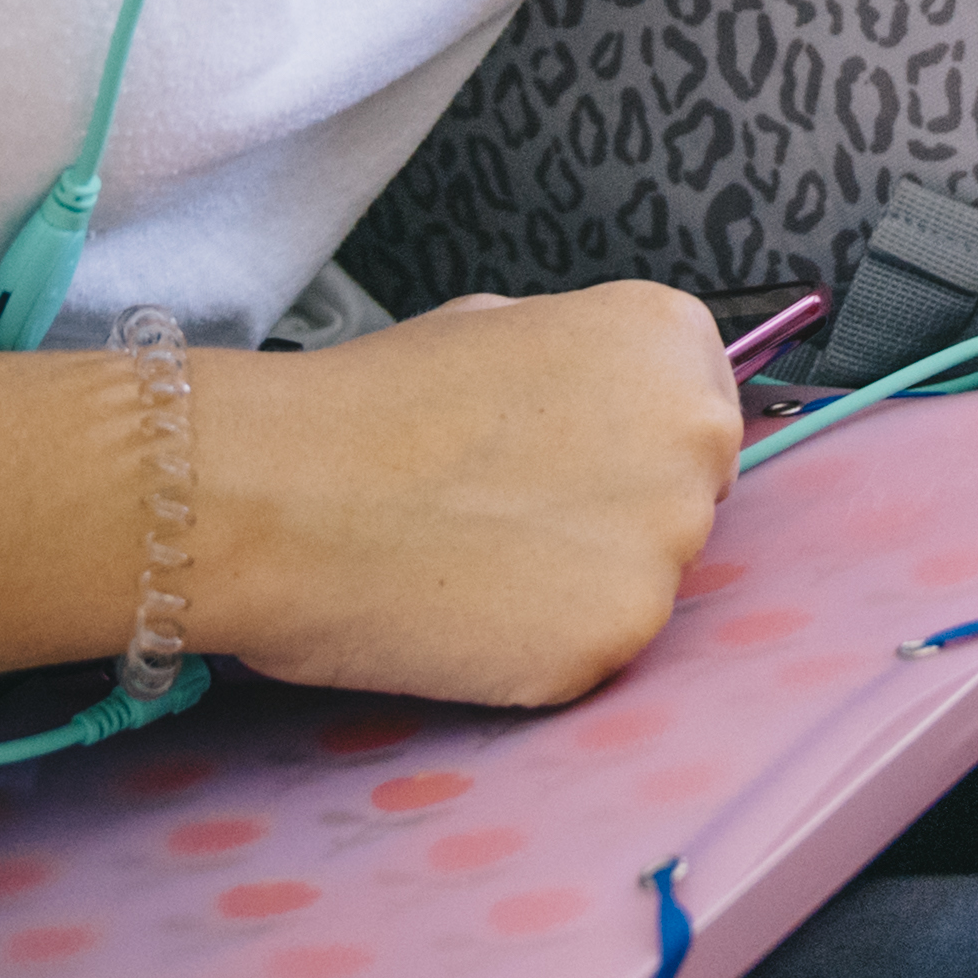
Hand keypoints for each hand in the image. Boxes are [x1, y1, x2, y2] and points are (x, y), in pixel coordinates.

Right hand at [188, 285, 740, 704]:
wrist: (279, 492)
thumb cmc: (371, 403)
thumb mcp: (498, 328)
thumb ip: (586, 368)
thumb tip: (605, 410)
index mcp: (668, 340)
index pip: (699, 402)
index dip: (625, 439)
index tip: (564, 457)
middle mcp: (694, 434)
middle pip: (688, 495)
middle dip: (618, 511)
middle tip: (510, 514)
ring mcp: (667, 543)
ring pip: (646, 579)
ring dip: (580, 584)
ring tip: (476, 563)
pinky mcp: (622, 636)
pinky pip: (597, 649)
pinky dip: (541, 646)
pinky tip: (469, 613)